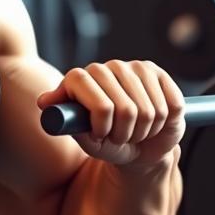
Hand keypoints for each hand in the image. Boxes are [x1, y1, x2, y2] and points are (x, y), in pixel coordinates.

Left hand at [37, 60, 184, 168]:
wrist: (136, 147)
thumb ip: (68, 122)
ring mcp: (132, 67)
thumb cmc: (106, 141)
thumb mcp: (85, 140)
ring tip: (135, 130)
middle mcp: (105, 68)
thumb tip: (44, 102)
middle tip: (120, 136)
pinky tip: (154, 120)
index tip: (101, 134)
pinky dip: (164, 122)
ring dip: (145, 130)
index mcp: (79, 79)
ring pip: (149, 111)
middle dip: (125, 132)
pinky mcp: (157, 72)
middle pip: (125, 109)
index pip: (98, 103)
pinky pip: (170, 106)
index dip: (103, 124)